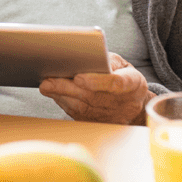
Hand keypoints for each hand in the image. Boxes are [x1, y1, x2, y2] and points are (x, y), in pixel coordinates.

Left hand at [38, 52, 154, 124]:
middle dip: (68, 89)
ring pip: (84, 108)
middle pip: (93, 98)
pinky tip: (54, 93)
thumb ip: (106, 60)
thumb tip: (86, 58)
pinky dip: (65, 103)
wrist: (135, 102)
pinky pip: (80, 115)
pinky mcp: (101, 123)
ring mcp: (112, 116)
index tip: (78, 78)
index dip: (96, 82)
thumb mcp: (122, 63)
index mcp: (133, 83)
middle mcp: (124, 103)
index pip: (115, 83)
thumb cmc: (124, 75)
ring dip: (62, 97)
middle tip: (48, 82)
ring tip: (46, 86)